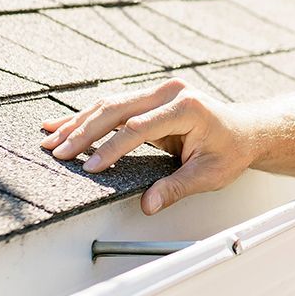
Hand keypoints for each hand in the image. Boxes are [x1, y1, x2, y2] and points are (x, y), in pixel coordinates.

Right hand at [39, 77, 254, 214]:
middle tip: (57, 152)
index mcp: (187, 108)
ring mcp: (159, 90)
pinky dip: (88, 116)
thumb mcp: (210, 174)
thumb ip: (176, 188)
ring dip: (78, 123)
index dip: (112, 148)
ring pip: (110, 104)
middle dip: (83, 132)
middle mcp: (170, 92)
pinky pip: (115, 105)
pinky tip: (63, 125)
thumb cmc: (231, 151)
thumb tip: (148, 204)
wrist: (245, 130)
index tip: (91, 167)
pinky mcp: (150, 96)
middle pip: (117, 110)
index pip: (139, 128)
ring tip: (49, 139)